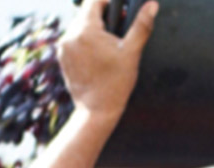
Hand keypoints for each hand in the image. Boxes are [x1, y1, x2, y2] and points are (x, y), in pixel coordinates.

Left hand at [58, 0, 158, 120]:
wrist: (96, 110)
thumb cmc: (116, 83)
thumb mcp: (131, 52)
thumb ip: (141, 26)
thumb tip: (152, 5)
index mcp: (85, 30)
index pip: (93, 1)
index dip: (108, 2)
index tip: (120, 11)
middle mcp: (69, 35)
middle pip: (86, 14)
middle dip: (102, 18)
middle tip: (118, 32)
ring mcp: (63, 48)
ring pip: (79, 27)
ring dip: (92, 30)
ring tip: (107, 47)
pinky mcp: (62, 58)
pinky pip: (73, 41)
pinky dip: (84, 43)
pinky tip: (97, 57)